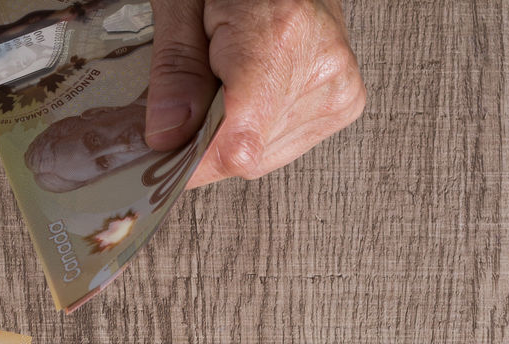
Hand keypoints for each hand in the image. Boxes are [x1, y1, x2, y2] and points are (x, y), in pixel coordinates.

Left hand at [145, 0, 365, 186]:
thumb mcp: (182, 5)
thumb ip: (176, 71)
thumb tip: (167, 138)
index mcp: (278, 36)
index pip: (238, 142)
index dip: (194, 162)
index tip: (164, 158)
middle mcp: (320, 65)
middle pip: (246, 154)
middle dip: (205, 140)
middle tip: (191, 98)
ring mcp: (338, 86)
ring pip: (261, 158)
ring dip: (230, 134)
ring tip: (230, 79)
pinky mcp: (345, 100)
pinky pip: (282, 146)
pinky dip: (254, 129)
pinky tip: (251, 91)